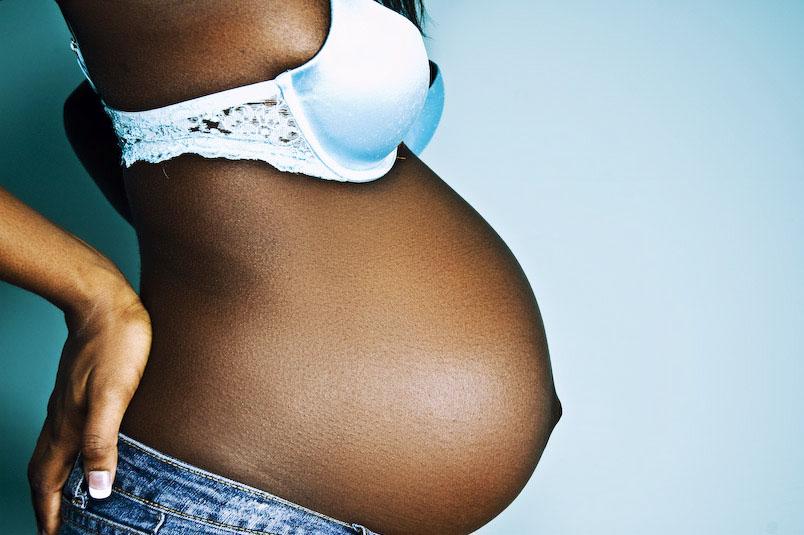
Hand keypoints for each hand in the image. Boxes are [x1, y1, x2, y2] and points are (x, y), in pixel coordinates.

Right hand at [27, 291, 151, 534]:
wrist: (105, 300)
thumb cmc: (115, 344)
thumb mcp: (114, 396)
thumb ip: (102, 441)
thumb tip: (94, 490)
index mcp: (68, 426)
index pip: (48, 482)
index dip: (50, 513)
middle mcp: (63, 419)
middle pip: (47, 472)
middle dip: (51, 503)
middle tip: (62, 527)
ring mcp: (70, 403)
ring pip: (57, 452)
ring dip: (61, 480)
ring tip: (74, 498)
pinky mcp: (82, 389)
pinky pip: (70, 433)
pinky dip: (74, 454)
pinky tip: (92, 450)